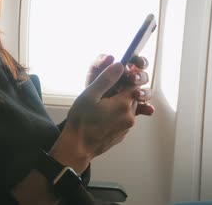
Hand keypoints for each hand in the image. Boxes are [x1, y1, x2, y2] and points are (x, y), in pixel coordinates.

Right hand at [49, 55, 152, 172]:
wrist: (78, 147)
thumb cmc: (81, 121)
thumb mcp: (90, 95)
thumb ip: (106, 79)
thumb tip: (119, 66)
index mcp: (123, 104)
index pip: (133, 84)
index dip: (125, 78)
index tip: (116, 77)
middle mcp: (129, 116)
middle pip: (133, 96)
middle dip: (122, 91)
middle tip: (106, 90)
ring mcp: (127, 127)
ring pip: (129, 108)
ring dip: (120, 103)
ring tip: (103, 103)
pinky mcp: (122, 134)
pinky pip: (124, 119)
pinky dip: (117, 114)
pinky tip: (103, 115)